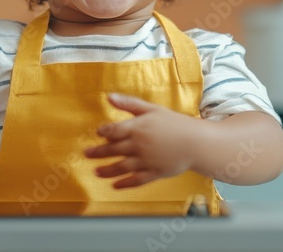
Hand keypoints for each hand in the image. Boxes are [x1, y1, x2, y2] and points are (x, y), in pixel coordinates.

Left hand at [83, 93, 203, 188]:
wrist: (196, 142)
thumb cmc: (174, 123)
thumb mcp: (152, 109)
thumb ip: (129, 104)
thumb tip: (108, 96)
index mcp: (137, 127)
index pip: (113, 130)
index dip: (103, 132)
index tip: (97, 134)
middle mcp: (139, 145)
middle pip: (113, 150)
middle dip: (98, 152)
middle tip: (86, 154)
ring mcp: (146, 160)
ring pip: (121, 167)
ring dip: (107, 170)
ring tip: (96, 172)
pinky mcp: (154, 173)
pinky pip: (136, 180)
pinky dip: (124, 184)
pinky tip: (115, 185)